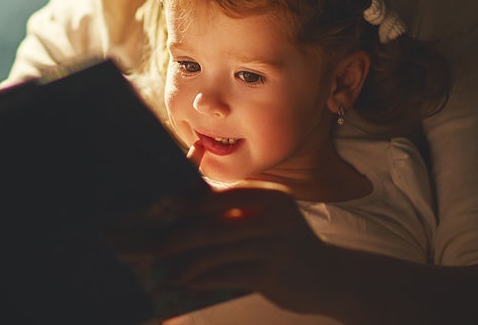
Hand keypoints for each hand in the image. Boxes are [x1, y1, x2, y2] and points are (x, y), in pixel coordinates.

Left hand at [112, 183, 343, 317]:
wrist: (329, 277)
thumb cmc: (285, 243)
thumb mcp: (266, 216)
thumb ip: (231, 206)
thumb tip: (180, 199)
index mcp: (267, 195)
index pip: (216, 194)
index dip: (183, 202)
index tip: (154, 210)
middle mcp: (272, 216)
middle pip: (210, 225)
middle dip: (175, 236)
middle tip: (148, 246)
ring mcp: (274, 245)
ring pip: (214, 252)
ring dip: (183, 263)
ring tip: (163, 269)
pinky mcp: (272, 274)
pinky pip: (225, 275)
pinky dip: (201, 279)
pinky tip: (185, 282)